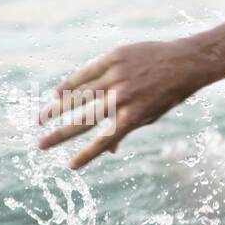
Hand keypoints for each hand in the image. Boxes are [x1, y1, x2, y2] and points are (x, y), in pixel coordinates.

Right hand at [36, 39, 206, 169]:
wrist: (184, 63)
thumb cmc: (168, 94)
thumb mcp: (151, 116)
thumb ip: (126, 129)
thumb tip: (109, 150)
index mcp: (134, 117)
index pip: (104, 141)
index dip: (87, 155)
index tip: (70, 166)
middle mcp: (122, 98)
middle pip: (83, 120)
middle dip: (59, 135)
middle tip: (40, 145)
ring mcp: (117, 77)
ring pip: (79, 95)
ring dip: (57, 109)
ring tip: (40, 119)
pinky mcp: (114, 58)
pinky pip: (86, 72)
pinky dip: (71, 83)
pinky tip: (58, 93)